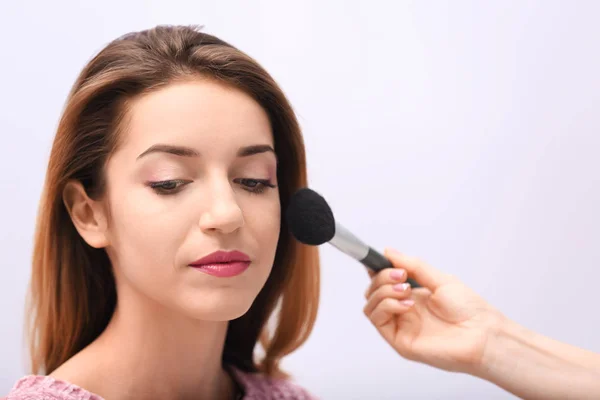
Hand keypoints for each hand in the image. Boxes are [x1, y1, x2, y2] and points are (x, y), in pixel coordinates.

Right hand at [363, 249, 504, 373]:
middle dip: (382, 277)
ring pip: (371, 305)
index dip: (377, 270)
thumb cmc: (470, 310)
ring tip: (405, 289)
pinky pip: (377, 319)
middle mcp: (403, 310)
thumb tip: (389, 252)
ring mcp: (400, 325)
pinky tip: (406, 304)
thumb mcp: (440, 279)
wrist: (483, 335)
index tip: (380, 259)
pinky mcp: (399, 340)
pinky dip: (386, 306)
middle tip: (401, 275)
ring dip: (383, 291)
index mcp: (413, 295)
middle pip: (373, 291)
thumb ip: (413, 265)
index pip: (383, 281)